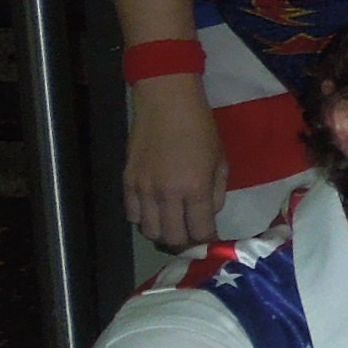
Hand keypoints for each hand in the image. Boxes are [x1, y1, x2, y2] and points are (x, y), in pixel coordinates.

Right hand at [123, 73, 228, 251]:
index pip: (199, 231)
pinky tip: (154, 212)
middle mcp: (166, 194)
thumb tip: (207, 216)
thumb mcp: (221, 160)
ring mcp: (143, 190)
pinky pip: (132, 215)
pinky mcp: (127, 182)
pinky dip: (144, 220)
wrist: (166, 103)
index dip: (207, 241)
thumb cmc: (200, 128)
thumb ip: (216, 194)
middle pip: (172, 238)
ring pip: (149, 232)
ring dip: (163, 234)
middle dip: (185, 243)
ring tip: (172, 227)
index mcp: (194, 188)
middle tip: (191, 238)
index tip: (211, 241)